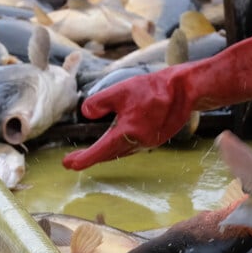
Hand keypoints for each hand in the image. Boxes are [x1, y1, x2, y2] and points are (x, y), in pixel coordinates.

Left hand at [63, 67, 193, 169]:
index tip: (68, 164)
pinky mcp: (156, 138)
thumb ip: (99, 102)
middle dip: (90, 158)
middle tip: (72, 161)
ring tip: (90, 153)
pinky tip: (115, 143)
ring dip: (105, 154)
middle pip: (109, 155)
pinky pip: (132, 148)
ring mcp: (149, 142)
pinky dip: (119, 148)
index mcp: (127, 132)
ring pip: (121, 152)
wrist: (183, 91)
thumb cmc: (153, 89)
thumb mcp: (120, 90)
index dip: (83, 159)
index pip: (100, 151)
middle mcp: (139, 142)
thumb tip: (86, 113)